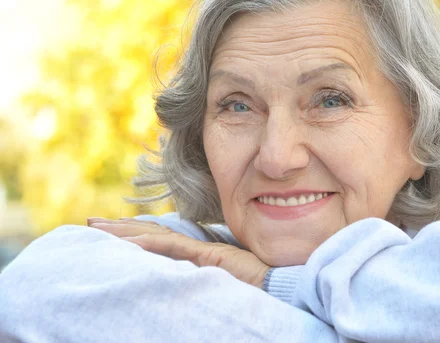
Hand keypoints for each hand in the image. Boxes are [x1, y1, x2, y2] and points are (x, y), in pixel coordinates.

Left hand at [87, 217, 269, 288]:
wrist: (280, 286)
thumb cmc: (257, 286)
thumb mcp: (221, 281)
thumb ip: (203, 274)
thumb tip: (183, 281)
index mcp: (198, 251)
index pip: (160, 238)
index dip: (134, 231)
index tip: (110, 230)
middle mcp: (196, 246)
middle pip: (151, 232)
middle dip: (120, 227)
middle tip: (91, 222)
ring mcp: (202, 250)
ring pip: (156, 237)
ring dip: (126, 232)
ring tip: (98, 228)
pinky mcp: (209, 257)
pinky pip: (174, 249)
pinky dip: (150, 245)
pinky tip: (129, 243)